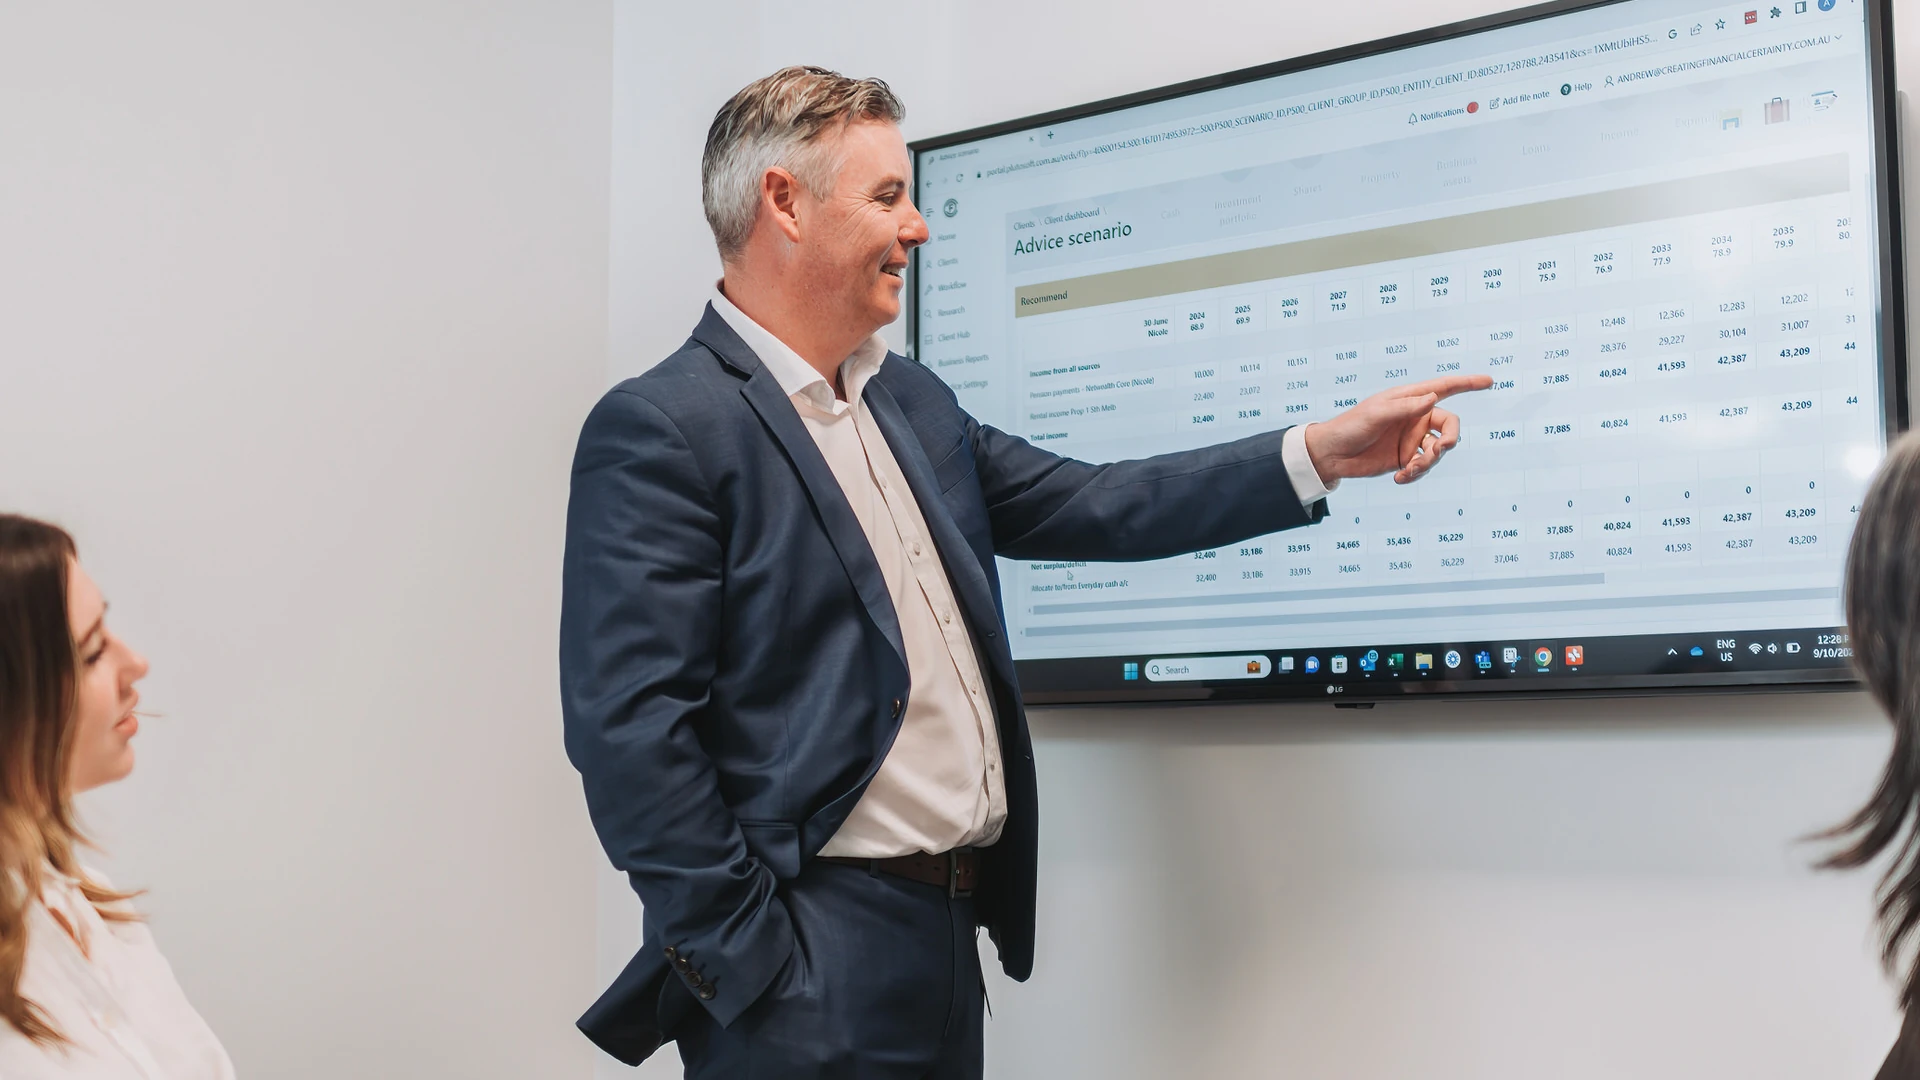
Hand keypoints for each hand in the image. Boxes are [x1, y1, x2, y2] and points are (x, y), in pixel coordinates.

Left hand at [1302, 375, 1492, 484]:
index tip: (1489, 381)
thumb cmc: (1351, 426)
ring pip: (1438, 451)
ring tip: (1409, 471)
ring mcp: (1411, 439)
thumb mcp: (1376, 414)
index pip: (1444, 388)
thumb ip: (1405, 407)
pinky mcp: (1406, 459)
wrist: (1332, 455)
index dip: (1467, 384)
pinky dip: (1416, 474)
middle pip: (1449, 425)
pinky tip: (1399, 478)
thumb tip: (1433, 397)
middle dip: (1450, 439)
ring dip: (1428, 462)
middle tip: (1439, 450)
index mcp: (1409, 399)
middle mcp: (1414, 418)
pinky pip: (1423, 468)